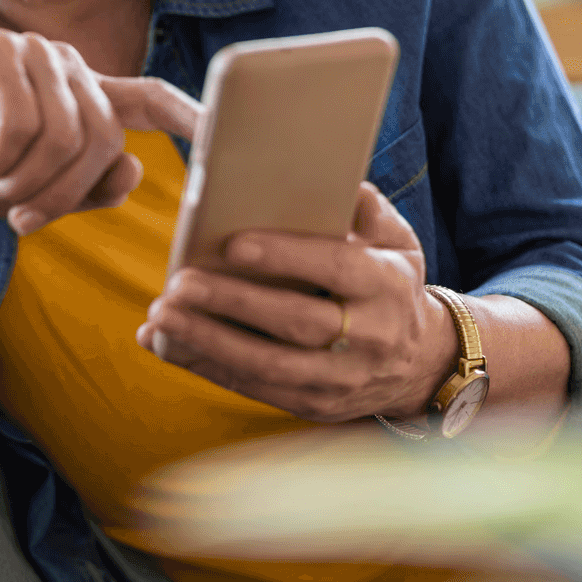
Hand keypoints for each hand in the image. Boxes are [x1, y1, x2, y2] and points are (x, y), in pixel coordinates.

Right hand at [0, 29, 198, 232]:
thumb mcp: (32, 193)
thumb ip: (85, 188)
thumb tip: (133, 173)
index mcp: (81, 92)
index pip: (150, 98)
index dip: (191, 118)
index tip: (224, 143)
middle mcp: (63, 63)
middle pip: (103, 138)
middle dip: (64, 194)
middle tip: (21, 221)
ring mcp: (29, 51)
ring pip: (65, 135)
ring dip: (24, 184)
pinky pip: (22, 124)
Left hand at [137, 183, 457, 421]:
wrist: (420, 363)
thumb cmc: (391, 284)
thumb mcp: (396, 241)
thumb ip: (363, 208)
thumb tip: (323, 177)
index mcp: (387, 286)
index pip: (336, 268)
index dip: (286, 256)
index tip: (233, 243)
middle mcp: (369, 337)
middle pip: (296, 322)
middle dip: (232, 302)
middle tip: (179, 282)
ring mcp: (341, 379)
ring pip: (269, 365)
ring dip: (208, 341)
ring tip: (160, 315)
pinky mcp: (314, 405)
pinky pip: (254, 389)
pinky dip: (205, 367)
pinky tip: (166, 345)